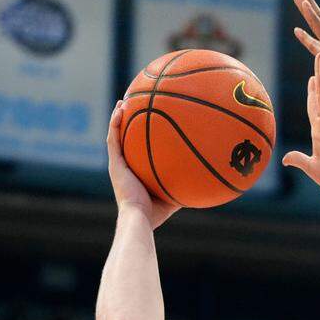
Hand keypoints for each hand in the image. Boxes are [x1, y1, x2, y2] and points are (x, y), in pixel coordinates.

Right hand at [106, 101, 179, 228]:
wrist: (141, 218)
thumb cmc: (158, 213)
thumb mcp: (175, 194)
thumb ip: (186, 184)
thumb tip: (206, 178)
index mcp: (136, 172)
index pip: (137, 151)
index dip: (141, 137)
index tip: (149, 123)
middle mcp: (125, 166)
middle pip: (126, 140)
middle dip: (129, 123)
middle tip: (135, 106)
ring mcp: (118, 165)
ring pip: (115, 136)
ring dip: (118, 118)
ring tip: (124, 101)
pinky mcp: (114, 164)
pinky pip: (113, 139)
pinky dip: (115, 124)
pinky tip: (120, 109)